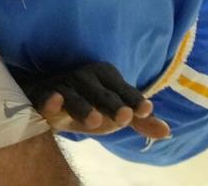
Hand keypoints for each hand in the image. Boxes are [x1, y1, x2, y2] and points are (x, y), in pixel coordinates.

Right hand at [23, 61, 170, 140]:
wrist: (45, 94)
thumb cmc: (86, 103)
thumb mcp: (113, 112)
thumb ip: (139, 122)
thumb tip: (167, 131)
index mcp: (105, 77)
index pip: (123, 91)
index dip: (132, 100)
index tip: (143, 111)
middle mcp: (84, 77)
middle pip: (100, 93)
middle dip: (112, 104)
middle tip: (125, 117)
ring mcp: (62, 85)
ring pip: (74, 97)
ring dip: (83, 107)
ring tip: (95, 120)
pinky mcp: (40, 95)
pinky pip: (44, 97)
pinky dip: (48, 99)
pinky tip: (53, 100)